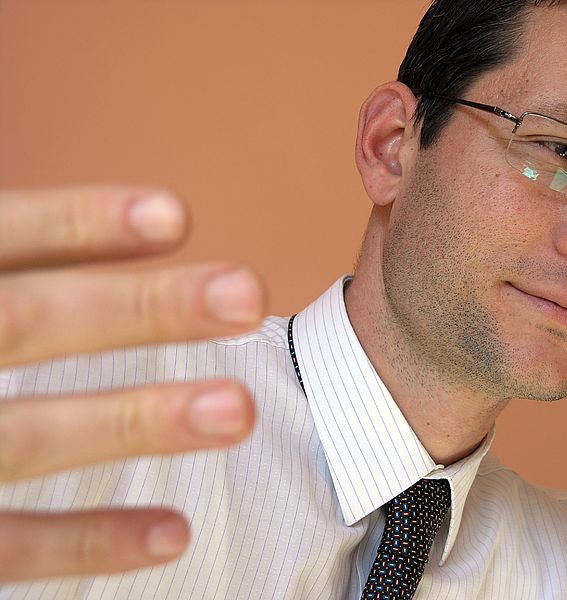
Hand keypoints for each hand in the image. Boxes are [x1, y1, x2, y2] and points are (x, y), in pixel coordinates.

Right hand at [0, 187, 264, 580]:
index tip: (176, 216)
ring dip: (138, 420)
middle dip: (140, 309)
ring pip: (23, 435)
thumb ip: (1, 267)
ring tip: (238, 409)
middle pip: (24, 323)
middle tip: (247, 295)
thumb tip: (85, 238)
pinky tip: (171, 534)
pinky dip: (86, 542)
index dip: (79, 223)